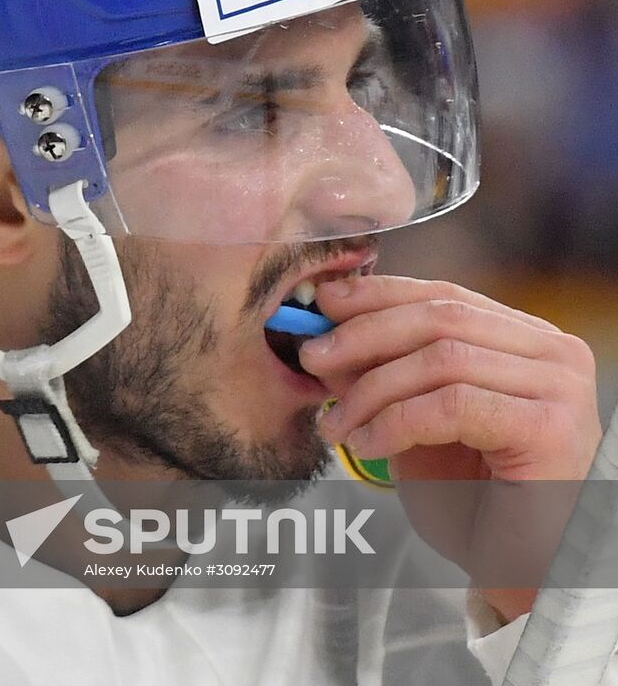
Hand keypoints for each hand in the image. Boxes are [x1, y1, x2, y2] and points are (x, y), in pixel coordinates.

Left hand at [299, 275, 602, 620]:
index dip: (377, 296)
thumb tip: (325, 336)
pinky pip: (452, 405)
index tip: (322, 303)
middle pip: (440, 318)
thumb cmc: (475, 505)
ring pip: (441, 359)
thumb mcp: (414, 426)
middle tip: (311, 358)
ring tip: (335, 424)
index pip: (444, 297)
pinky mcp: (551, 427)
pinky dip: (396, 421)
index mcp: (526, 341)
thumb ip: (382, 377)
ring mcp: (559, 387)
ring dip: (371, 389)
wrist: (522, 575)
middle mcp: (554, 354)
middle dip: (363, 335)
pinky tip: (367, 445)